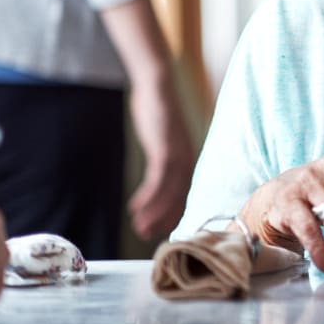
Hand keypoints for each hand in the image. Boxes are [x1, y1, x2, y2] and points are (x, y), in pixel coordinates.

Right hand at [98, 0, 196, 239]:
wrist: (157, 87)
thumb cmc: (158, 112)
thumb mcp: (164, 138)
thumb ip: (164, 156)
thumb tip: (160, 173)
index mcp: (189, 158)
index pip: (185, 192)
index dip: (173, 212)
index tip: (161, 228)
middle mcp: (188, 159)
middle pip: (180, 196)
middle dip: (164, 218)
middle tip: (148, 235)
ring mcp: (178, 154)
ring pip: (169, 192)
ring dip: (154, 212)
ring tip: (139, 228)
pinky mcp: (165, 149)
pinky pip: (158, 179)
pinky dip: (147, 196)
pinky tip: (134, 207)